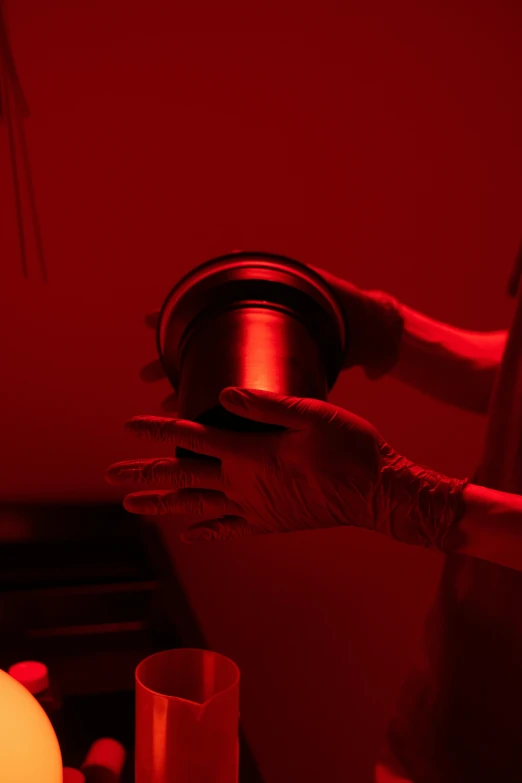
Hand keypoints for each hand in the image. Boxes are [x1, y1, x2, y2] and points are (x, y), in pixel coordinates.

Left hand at [105, 388, 465, 546]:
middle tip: (111, 473)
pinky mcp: (269, 523)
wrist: (378, 493)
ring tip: (132, 505)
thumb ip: (265, 405)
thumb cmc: (350, 449)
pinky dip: (205, 531)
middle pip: (183, 477)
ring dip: (162, 504)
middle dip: (144, 472)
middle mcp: (244, 485)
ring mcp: (254, 508)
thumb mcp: (312, 415)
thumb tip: (224, 394)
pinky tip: (189, 535)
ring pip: (196, 507)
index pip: (191, 438)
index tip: (128, 425)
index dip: (158, 429)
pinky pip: (228, 530)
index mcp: (250, 454)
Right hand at [139, 264, 403, 412]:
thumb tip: (230, 254)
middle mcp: (254, 344)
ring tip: (164, 406)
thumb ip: (258, 265)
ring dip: (189, 393)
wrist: (371, 331)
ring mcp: (264, 367)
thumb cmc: (340, 304)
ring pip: (217, 383)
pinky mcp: (280, 387)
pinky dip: (223, 413)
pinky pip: (243, 403)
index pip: (205, 319)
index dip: (174, 320)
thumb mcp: (302, 280)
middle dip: (171, 363)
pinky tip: (204, 426)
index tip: (148, 323)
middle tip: (145, 376)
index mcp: (254, 318)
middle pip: (202, 353)